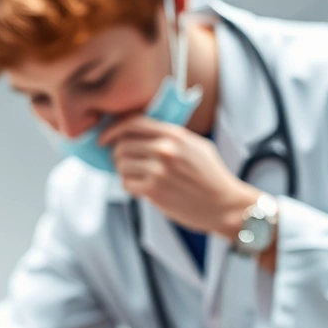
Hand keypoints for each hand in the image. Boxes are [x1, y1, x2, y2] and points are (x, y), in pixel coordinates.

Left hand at [99, 116, 258, 241]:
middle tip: (125, 163)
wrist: (224, 205)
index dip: (113, 129)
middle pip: (122, 145)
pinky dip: (130, 186)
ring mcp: (158, 170)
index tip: (104, 138)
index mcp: (174, 134)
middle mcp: (164, 149)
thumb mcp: (196, 146)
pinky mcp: (154, 191)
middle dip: (118, 154)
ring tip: (137, 176)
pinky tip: (142, 189)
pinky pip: (126, 184)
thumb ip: (171, 136)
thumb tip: (140, 132)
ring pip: (121, 165)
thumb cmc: (211, 176)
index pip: (132, 123)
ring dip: (123, 171)